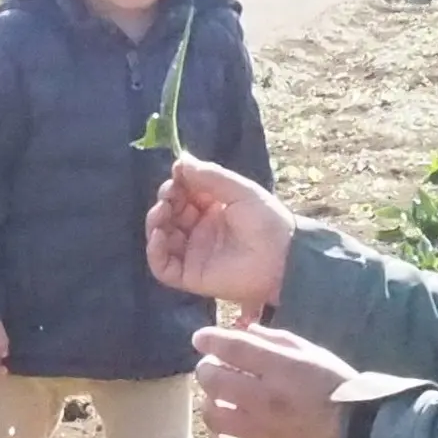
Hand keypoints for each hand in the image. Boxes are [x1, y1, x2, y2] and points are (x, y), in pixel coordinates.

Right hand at [148, 158, 296, 310]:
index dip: (176, 185)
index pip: (183, 195)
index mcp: (214, 209)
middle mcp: (201, 231)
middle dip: (165, 201)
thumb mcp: (239, 190)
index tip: (176, 176)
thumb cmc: (266, 221)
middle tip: (169, 195)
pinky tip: (160, 235)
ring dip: (155, 222)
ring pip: (161, 238)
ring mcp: (194, 254)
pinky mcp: (191, 276)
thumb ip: (210, 175)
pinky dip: (154, 251)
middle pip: (169, 214)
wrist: (282, 258)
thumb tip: (180, 161)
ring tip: (163, 211)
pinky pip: (163, 267)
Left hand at [193, 322, 358, 437]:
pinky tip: (226, 429)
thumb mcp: (315, 355)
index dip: (210, 339)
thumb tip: (247, 330)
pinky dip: (219, 435)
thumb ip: (279, 341)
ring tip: (219, 399)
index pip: (233, 347)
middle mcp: (265, 398)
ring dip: (211, 402)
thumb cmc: (340, 391)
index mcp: (282, 369)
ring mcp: (260, 431)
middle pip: (214, 379)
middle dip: (207, 369)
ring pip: (213, 413)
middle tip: (212, 368)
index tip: (201, 338)